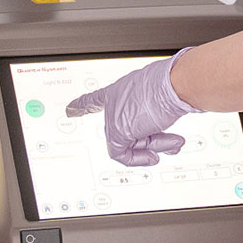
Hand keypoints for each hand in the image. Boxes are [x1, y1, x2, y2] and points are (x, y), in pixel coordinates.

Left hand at [65, 49, 198, 165]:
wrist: (173, 85)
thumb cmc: (170, 84)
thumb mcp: (158, 93)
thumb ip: (154, 107)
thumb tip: (166, 117)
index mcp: (121, 89)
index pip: (96, 98)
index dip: (83, 105)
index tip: (70, 109)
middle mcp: (115, 102)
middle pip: (126, 129)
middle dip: (151, 139)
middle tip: (169, 142)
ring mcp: (115, 116)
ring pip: (128, 142)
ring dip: (154, 147)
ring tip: (172, 145)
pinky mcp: (118, 132)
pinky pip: (122, 154)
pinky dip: (139, 159)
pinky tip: (156, 156)